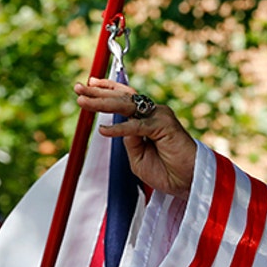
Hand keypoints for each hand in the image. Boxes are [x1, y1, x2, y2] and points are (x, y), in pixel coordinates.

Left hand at [73, 77, 197, 197]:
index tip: (88, 84)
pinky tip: (103, 130)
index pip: (125, 99)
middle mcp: (154, 113)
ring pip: (127, 106)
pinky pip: (136, 126)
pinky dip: (119, 128)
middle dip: (98, 92)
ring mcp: (160, 117)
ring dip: (102, 102)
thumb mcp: (137, 157)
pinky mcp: (165, 127)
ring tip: (83, 102)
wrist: (188, 182)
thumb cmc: (167, 171)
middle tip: (78, 88)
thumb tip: (117, 125)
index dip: (107, 89)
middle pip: (122, 98)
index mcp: (148, 119)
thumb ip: (128, 141)